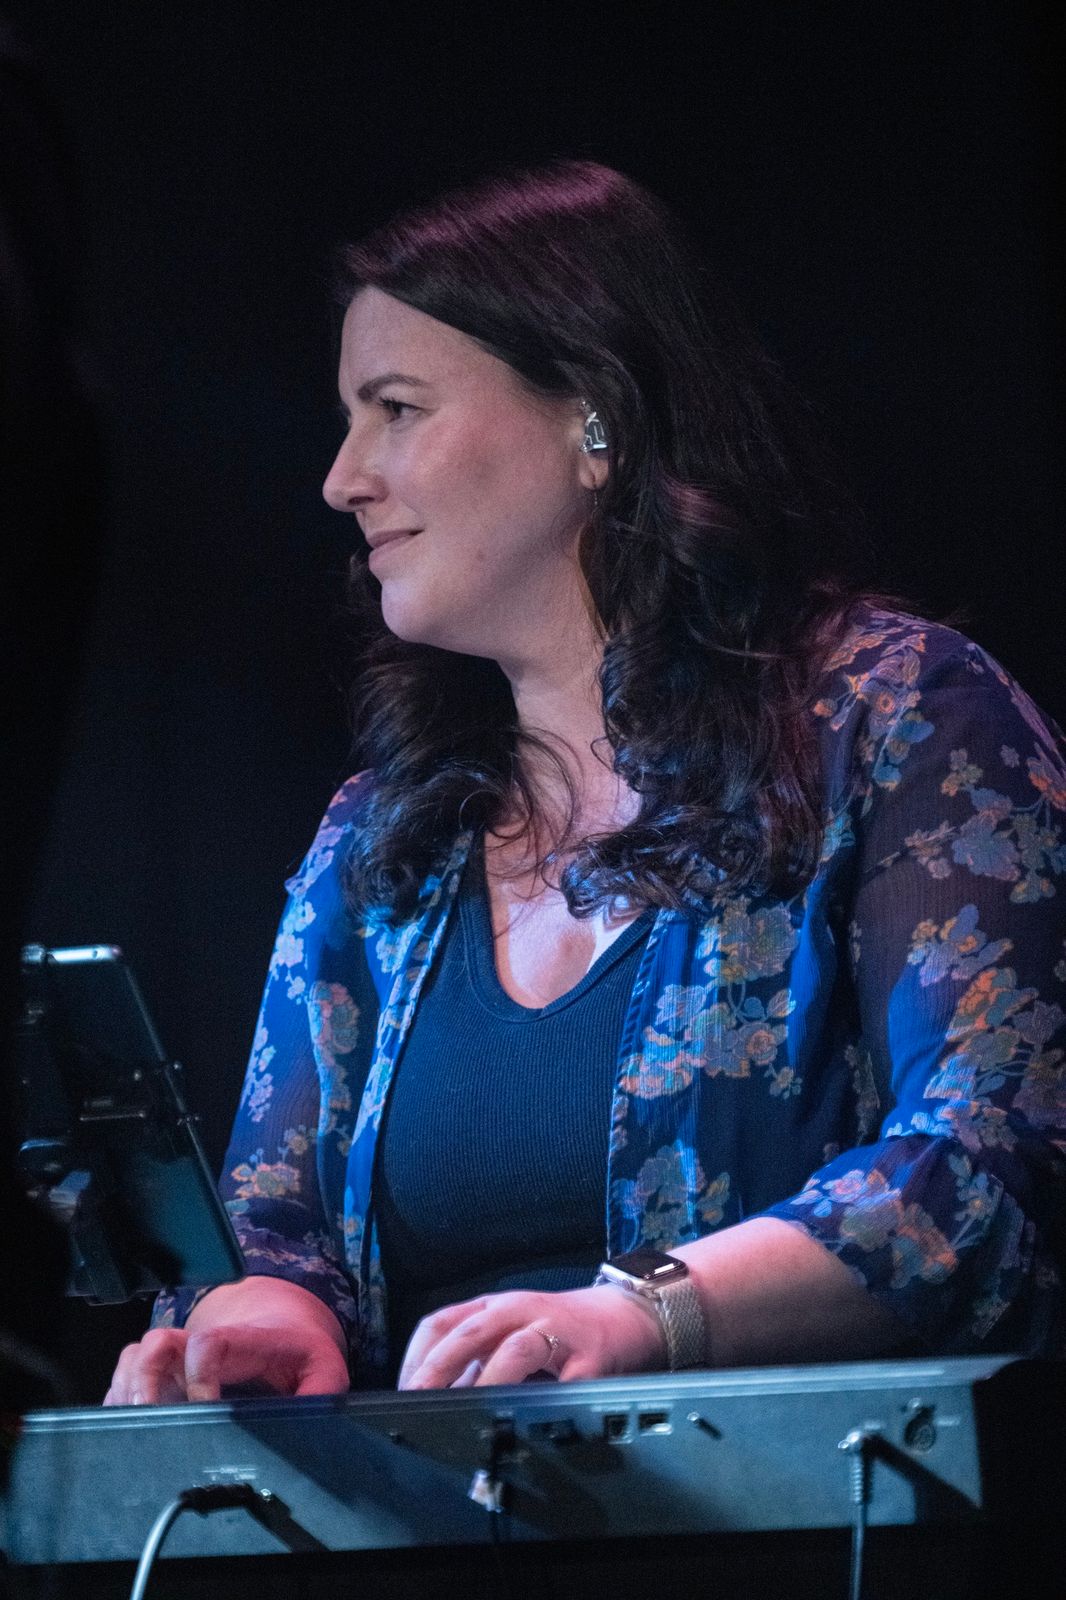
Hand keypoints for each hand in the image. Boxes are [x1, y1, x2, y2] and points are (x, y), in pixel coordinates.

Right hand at [103, 1320, 350, 1404]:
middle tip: (147, 1417)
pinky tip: (125, 1424)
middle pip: (156, 1343)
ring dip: (126, 1389)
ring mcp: (180, 1357)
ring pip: (135, 1356)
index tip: (204, 1406)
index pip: (208, 1344)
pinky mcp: (166, 1373)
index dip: (198, 1375)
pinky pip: (128, 1376)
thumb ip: (321, 1395)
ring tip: (131, 1425)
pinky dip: (119, 1398)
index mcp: (242, 1342)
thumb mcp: (325, 1370)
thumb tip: (310, 1427)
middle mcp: (202, 1344)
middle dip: (143, 1378)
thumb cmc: (300, 1352)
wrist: (284, 1325)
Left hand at [398, 1284, 666, 1389]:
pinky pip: (565, 1379)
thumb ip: (476, 1362)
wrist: (627, 1315)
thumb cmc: (561, 1330)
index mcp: (494, 1308)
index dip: (416, 1357)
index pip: (440, 1323)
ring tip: (469, 1409)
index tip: (401, 1391)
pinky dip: (546, 1398)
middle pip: (468, 1332)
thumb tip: (434, 1397)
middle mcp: (519, 1312)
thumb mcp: (511, 1335)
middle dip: (437, 1369)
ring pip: (514, 1349)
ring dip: (488, 1381)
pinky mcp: (590, 1355)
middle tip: (417, 1401)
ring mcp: (555, 1330)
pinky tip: (532, 1418)